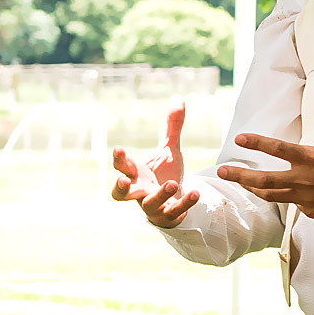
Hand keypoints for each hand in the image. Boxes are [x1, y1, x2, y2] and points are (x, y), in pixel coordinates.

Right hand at [111, 98, 197, 227]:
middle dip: (120, 187)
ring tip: (171, 183)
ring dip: (159, 194)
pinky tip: (195, 193)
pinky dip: (184, 203)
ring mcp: (152, 205)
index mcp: (136, 174)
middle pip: (120, 192)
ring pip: (148, 205)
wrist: (175, 202)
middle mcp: (139, 191)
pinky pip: (174, 212)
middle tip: (123, 179)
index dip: (118, 159)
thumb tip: (178, 98)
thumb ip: (172, 128)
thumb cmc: (165, 175)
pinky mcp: (168, 216)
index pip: (122, 166)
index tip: (118, 149)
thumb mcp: (169, 150)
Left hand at [218, 91, 313, 222]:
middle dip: (240, 176)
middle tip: (222, 172)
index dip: (258, 143)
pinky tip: (288, 191)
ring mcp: (309, 198)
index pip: (280, 149)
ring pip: (273, 195)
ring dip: (253, 189)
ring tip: (241, 184)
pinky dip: (288, 196)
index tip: (239, 138)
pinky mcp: (312, 212)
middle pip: (265, 179)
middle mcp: (308, 179)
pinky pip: (293, 203)